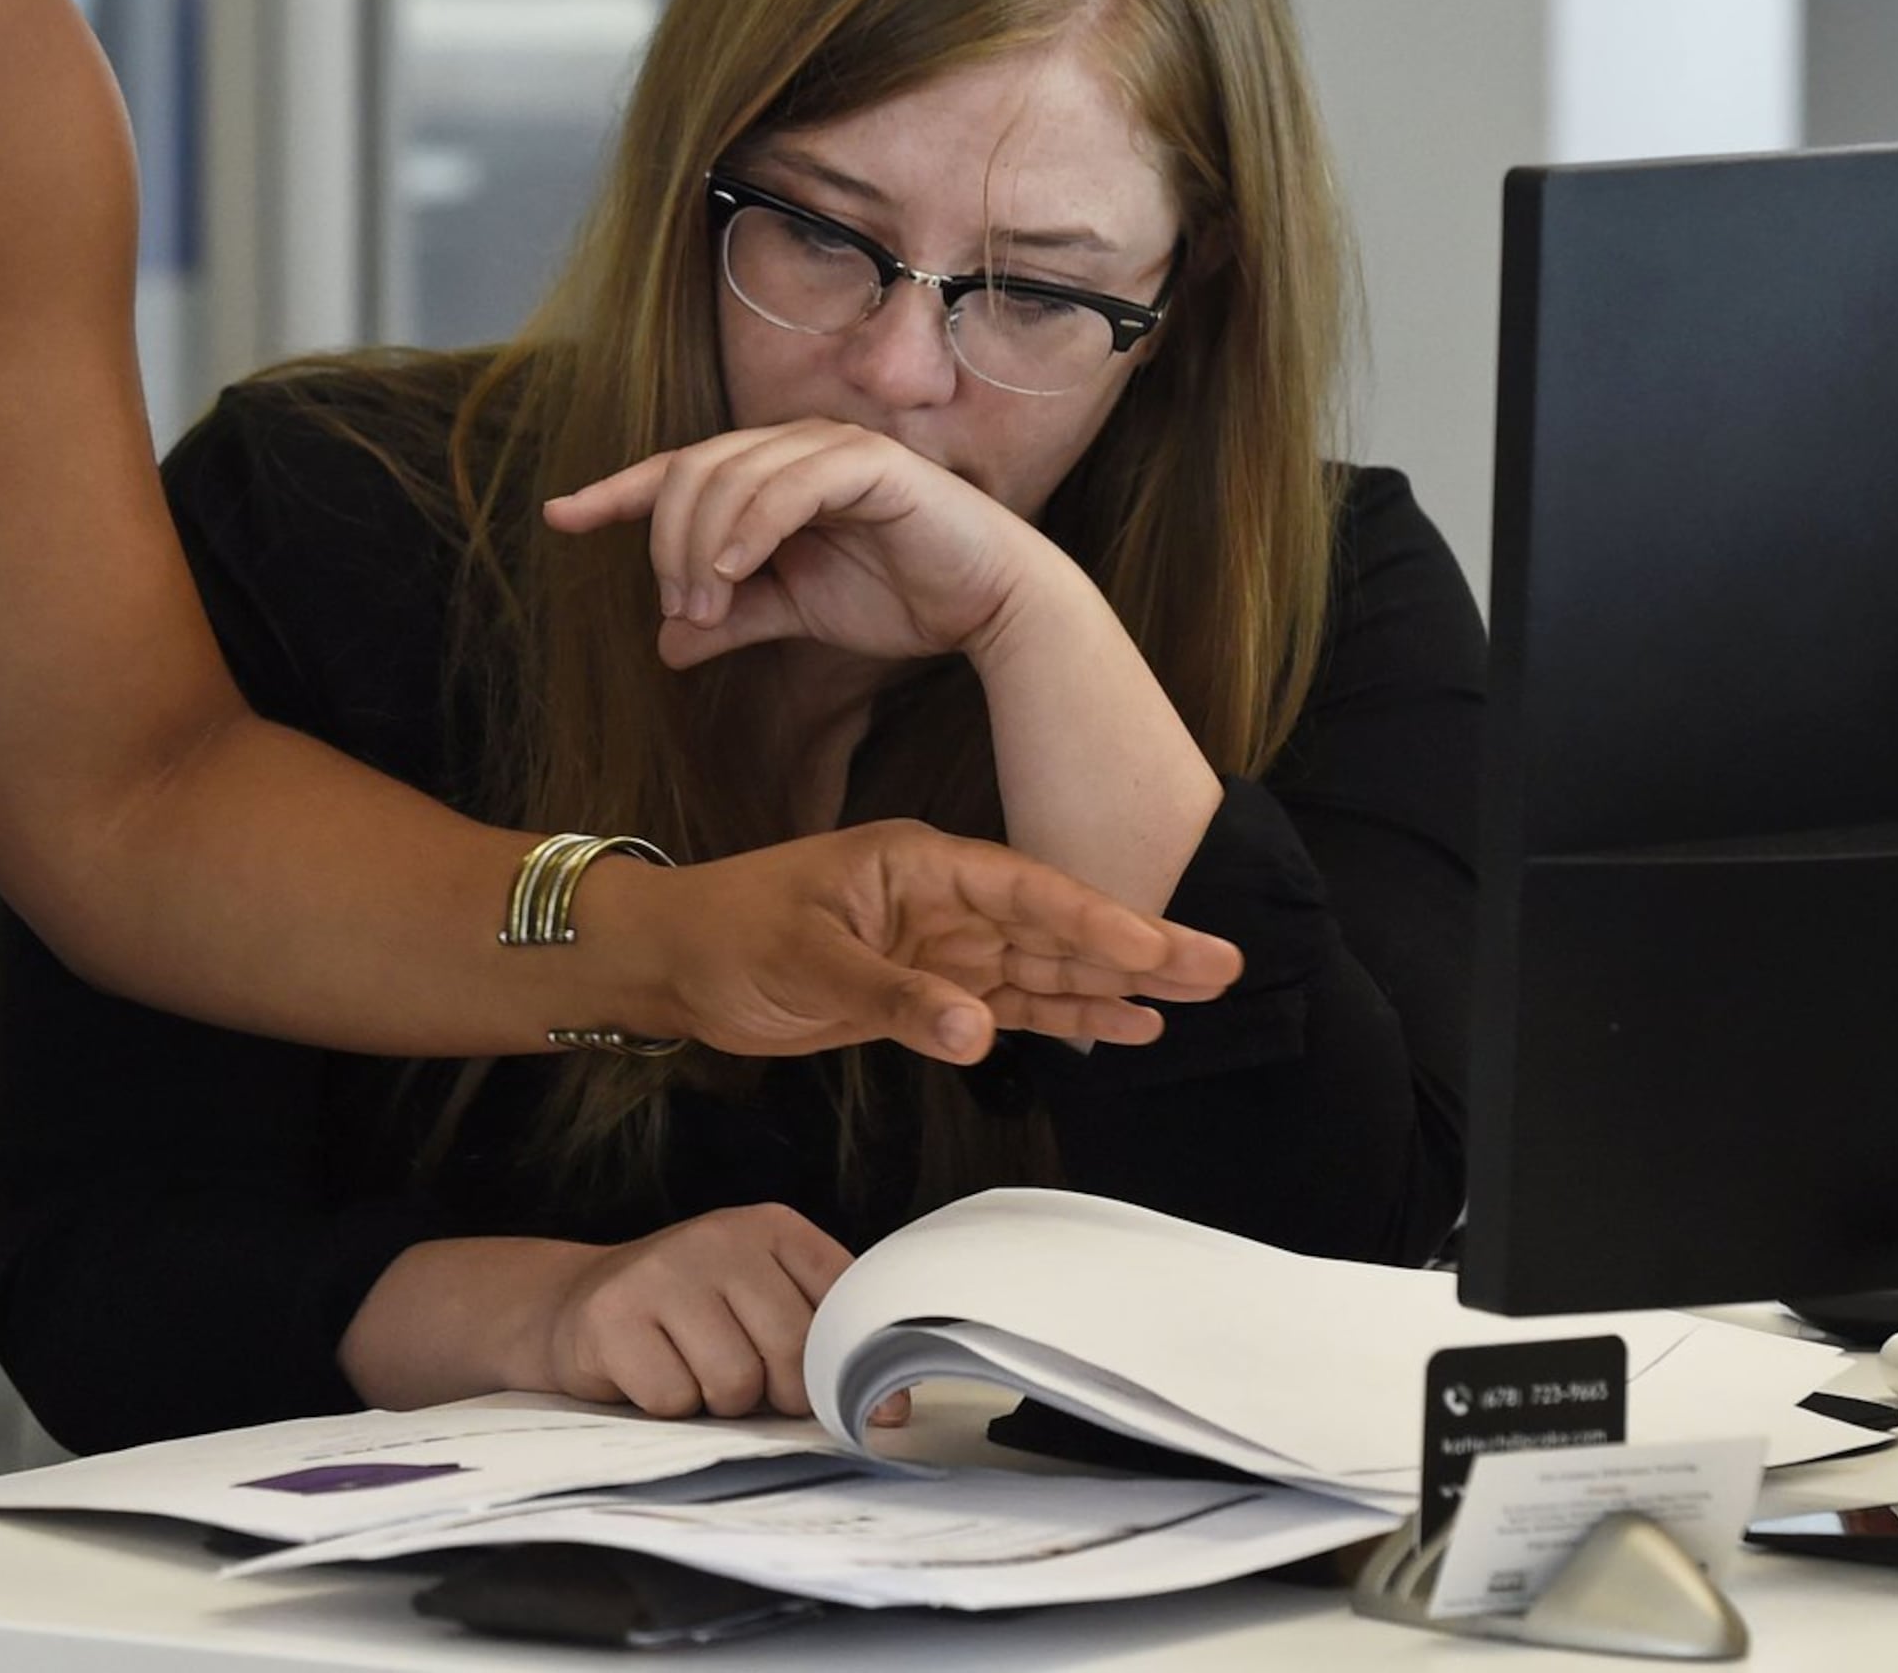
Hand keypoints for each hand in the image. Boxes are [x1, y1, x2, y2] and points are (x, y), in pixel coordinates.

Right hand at [540, 1205, 852, 1417]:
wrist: (576, 1305)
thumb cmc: (689, 1318)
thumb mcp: (762, 1302)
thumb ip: (822, 1340)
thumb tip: (889, 1410)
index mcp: (773, 1228)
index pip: (842, 1306)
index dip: (850, 1369)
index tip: (860, 1406)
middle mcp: (719, 1236)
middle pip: (791, 1352)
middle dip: (773, 1392)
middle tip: (743, 1381)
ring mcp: (661, 1270)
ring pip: (734, 1383)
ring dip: (716, 1401)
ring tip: (691, 1368)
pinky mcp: (613, 1316)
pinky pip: (674, 1398)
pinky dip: (666, 1405)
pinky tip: (649, 1371)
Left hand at [544, 422, 1056, 670]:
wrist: (992, 608)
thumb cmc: (900, 599)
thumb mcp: (793, 613)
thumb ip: (731, 618)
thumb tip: (664, 646)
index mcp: (769, 473)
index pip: (675, 471)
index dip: (614, 492)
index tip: (559, 516)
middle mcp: (793, 446)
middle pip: (689, 472)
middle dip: (665, 542)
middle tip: (678, 609)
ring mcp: (830, 447)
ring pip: (727, 476)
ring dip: (701, 545)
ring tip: (704, 604)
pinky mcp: (870, 464)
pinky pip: (787, 486)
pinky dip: (749, 529)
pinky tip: (733, 574)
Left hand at [635, 819, 1240, 1061]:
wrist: (673, 962)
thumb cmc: (727, 935)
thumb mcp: (805, 961)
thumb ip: (894, 998)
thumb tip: (977, 1031)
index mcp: (917, 865)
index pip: (1023, 891)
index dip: (1094, 920)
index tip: (1157, 945)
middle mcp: (941, 901)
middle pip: (1055, 925)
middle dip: (1138, 946)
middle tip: (1224, 964)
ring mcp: (939, 947)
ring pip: (1045, 968)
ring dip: (1116, 985)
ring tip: (1199, 999)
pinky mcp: (926, 991)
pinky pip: (1011, 1005)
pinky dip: (1066, 1019)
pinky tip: (1126, 1028)